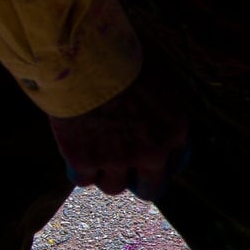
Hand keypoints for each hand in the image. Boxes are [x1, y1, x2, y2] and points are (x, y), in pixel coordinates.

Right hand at [50, 71, 188, 198]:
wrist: (83, 60)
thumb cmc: (121, 60)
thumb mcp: (157, 82)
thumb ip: (160, 109)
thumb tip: (153, 118)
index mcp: (174, 131)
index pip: (173, 166)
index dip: (157, 163)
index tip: (144, 159)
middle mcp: (151, 152)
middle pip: (149, 189)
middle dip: (136, 181)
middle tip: (122, 170)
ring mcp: (118, 160)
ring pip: (113, 187)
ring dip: (104, 174)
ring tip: (94, 154)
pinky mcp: (84, 161)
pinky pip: (82, 179)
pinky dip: (78, 169)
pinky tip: (74, 153)